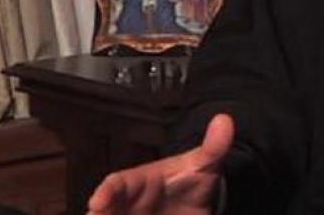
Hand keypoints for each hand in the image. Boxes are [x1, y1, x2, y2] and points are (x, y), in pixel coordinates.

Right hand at [87, 113, 233, 214]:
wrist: (192, 206)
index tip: (98, 203)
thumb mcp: (204, 166)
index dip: (106, 192)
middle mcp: (122, 206)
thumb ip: (213, 147)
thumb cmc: (190, 182)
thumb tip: (225, 119)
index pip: (117, 184)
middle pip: (103, 213)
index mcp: (136, 182)